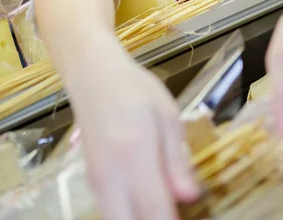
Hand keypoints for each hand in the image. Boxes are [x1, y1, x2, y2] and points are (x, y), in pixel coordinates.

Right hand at [69, 39, 197, 219]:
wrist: (93, 76)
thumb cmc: (135, 90)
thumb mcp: (167, 116)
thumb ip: (177, 160)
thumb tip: (190, 198)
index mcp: (134, 154)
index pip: (155, 212)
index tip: (191, 218)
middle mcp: (110, 176)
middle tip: (175, 210)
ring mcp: (96, 183)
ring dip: (142, 219)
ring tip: (163, 202)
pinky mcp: (91, 184)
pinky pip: (112, 212)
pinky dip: (130, 214)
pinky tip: (147, 197)